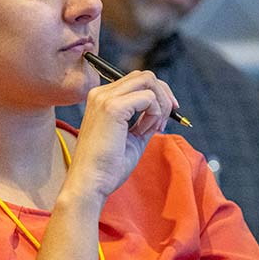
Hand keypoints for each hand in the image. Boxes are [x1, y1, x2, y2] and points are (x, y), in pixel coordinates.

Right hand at [71, 69, 178, 199]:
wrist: (91, 183)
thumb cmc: (108, 167)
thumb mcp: (132, 137)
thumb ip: (144, 120)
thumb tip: (163, 109)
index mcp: (101, 99)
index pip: (137, 81)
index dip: (157, 96)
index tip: (162, 119)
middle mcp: (100, 94)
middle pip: (145, 76)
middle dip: (164, 95)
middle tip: (167, 119)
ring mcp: (105, 99)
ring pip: (149, 82)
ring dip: (160, 104)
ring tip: (155, 128)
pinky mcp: (112, 108)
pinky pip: (148, 98)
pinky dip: (155, 113)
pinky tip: (148, 130)